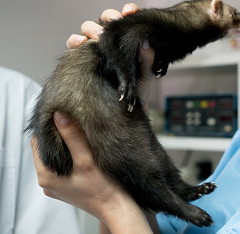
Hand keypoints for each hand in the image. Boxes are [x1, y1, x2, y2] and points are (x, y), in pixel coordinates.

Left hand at [30, 112, 151, 232]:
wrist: (117, 208)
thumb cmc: (103, 188)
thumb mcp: (87, 159)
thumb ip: (72, 137)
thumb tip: (59, 115)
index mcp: (46, 176)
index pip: (38, 143)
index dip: (49, 129)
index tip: (64, 118)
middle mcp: (47, 182)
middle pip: (46, 150)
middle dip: (58, 137)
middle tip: (75, 125)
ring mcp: (57, 186)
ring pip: (55, 157)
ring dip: (66, 146)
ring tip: (81, 137)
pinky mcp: (67, 187)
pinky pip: (64, 166)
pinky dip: (72, 157)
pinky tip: (84, 152)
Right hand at [66, 3, 154, 106]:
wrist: (122, 112)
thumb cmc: (137, 92)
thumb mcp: (145, 76)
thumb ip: (147, 61)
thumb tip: (146, 44)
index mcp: (128, 40)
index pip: (128, 20)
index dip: (129, 11)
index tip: (130, 11)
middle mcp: (111, 41)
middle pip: (106, 20)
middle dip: (109, 17)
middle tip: (113, 21)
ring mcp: (95, 48)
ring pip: (89, 29)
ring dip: (91, 28)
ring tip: (96, 35)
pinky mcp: (80, 57)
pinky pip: (74, 44)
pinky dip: (75, 40)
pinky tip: (80, 43)